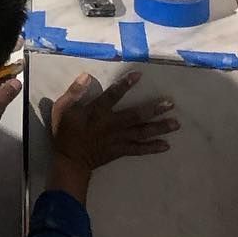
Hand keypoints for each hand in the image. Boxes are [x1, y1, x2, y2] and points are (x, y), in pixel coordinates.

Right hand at [46, 70, 178, 202]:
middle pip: (136, 115)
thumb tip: (86, 76)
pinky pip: (139, 149)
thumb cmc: (66, 132)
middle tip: (170, 104)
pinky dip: (153, 147)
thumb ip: (74, 92)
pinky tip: (166, 145)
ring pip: (142, 132)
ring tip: (175, 124)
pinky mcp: (121, 151)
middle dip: (153, 109)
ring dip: (159, 127)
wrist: (70, 161)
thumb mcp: (63, 108)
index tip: (139, 75)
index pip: (113, 95)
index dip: (125, 84)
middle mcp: (112, 125)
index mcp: (97, 112)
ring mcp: (118, 139)